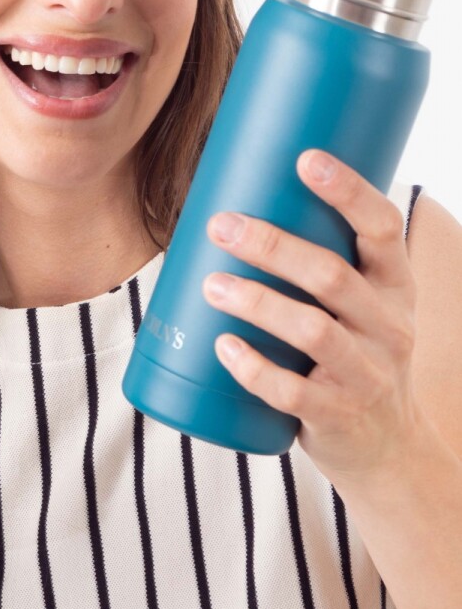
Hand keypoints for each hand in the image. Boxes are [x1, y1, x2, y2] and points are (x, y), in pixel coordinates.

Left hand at [202, 150, 421, 486]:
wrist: (388, 449)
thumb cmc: (358, 353)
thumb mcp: (365, 305)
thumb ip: (323, 260)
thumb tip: (241, 198)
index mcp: (396, 284)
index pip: (384, 227)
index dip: (348, 191)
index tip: (306, 159)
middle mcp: (389, 325)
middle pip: (332, 274)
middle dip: (272, 246)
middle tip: (221, 225)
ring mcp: (366, 373)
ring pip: (313, 330)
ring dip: (257, 302)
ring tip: (212, 284)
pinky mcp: (337, 416)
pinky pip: (293, 393)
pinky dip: (254, 368)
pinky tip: (223, 347)